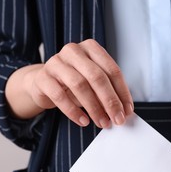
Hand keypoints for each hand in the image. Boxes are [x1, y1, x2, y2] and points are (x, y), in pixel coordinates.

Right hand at [7, 39, 132, 127]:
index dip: (122, 92)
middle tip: (117, 119)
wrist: (44, 83)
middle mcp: (73, 51)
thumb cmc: (74, 82)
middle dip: (110, 101)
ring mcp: (56, 62)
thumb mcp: (93, 83)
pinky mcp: (43, 77)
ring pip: (79, 85)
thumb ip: (109, 92)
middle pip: (97, 77)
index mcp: (91, 48)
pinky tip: (83, 121)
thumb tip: (124, 111)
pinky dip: (73, 111)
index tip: (127, 111)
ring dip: (94, 108)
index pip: (112, 70)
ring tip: (102, 122)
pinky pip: (60, 96)